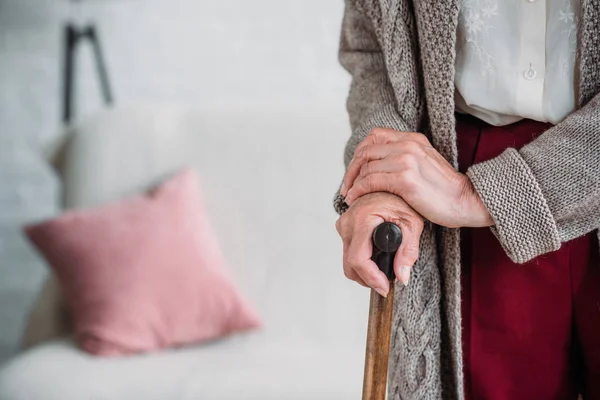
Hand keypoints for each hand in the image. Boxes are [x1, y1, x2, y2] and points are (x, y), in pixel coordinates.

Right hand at [335, 192, 424, 295]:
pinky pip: (348, 252)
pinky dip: (361, 261)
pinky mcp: (343, 227)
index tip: (385, 288)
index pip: (358, 259)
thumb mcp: (413, 224)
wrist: (391, 181)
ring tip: (383, 271)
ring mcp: (342, 224)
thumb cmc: (403, 199)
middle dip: (367, 279)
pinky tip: (376, 259)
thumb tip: (401, 277)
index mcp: (362, 219)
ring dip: (364, 271)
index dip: (371, 278)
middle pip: (350, 264)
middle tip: (386, 283)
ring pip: (347, 261)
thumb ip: (408, 251)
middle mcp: (347, 222)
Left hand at [340, 128, 492, 227]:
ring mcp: (407, 160)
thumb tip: (378, 167)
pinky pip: (371, 181)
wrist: (467, 201)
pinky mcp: (405, 179)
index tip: (354, 172)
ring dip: (353, 183)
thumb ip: (403, 159)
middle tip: (347, 186)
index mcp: (412, 139)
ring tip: (350, 196)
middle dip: (352, 170)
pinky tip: (355, 199)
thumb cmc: (444, 190)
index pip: (374, 136)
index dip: (359, 154)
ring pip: (367, 167)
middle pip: (366, 151)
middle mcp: (408, 144)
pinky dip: (358, 191)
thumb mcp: (423, 164)